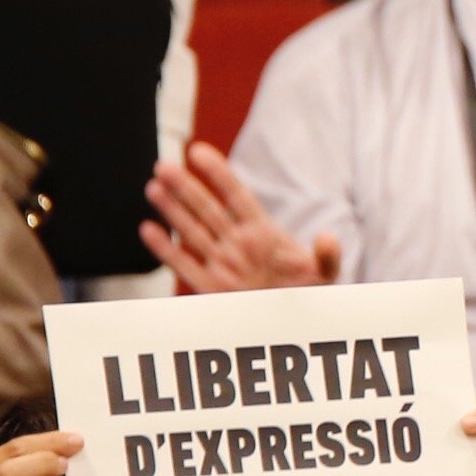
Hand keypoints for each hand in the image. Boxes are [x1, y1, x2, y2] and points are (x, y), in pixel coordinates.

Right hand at [140, 144, 338, 290]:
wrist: (294, 324)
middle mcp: (238, 244)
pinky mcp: (210, 288)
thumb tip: (327, 238)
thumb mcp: (325, 275)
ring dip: (172, 210)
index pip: (236, 196)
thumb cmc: (309, 294)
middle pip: (207, 209)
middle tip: (164, 166)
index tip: (197, 152)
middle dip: (186, 188)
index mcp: (263, 233)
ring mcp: (222, 264)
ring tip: (154, 186)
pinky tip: (148, 229)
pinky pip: (184, 265)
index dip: (218, 174)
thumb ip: (327, 256)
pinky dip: (166, 249)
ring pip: (192, 232)